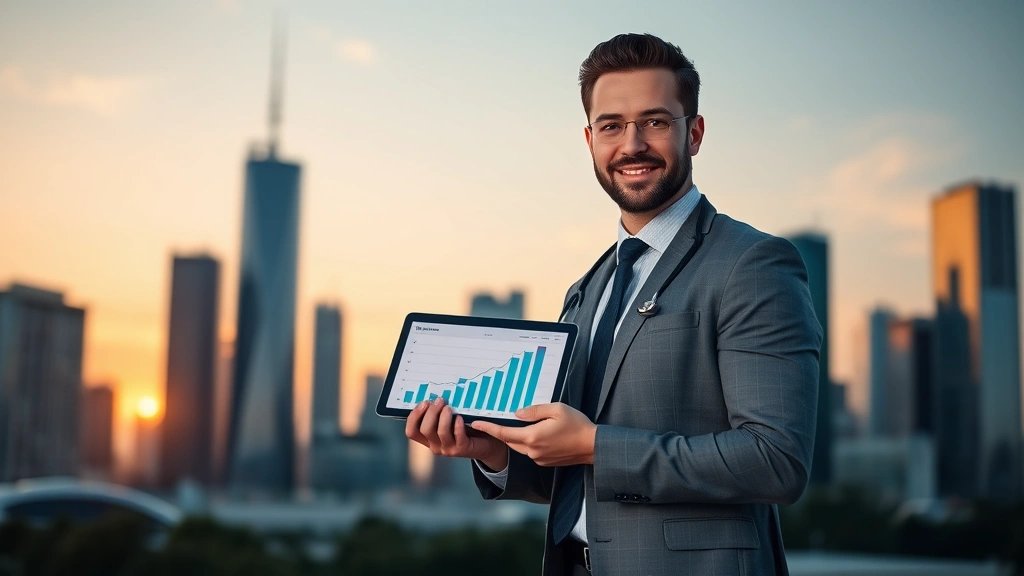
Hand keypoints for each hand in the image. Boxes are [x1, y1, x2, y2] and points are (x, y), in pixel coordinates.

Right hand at [406, 397, 507, 471]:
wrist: (485, 443)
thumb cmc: (465, 428)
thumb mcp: (449, 421)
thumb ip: (439, 414)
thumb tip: (434, 396)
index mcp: (428, 439)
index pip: (412, 431)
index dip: (414, 417)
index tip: (423, 403)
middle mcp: (435, 446)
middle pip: (425, 430)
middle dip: (431, 413)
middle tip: (439, 400)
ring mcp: (448, 449)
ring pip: (440, 433)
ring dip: (443, 417)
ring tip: (449, 407)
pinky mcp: (462, 449)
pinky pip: (457, 436)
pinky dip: (457, 425)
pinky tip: (460, 417)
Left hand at [470, 403, 596, 466]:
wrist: (593, 446)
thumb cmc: (577, 425)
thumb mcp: (556, 409)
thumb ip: (534, 410)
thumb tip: (516, 413)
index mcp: (532, 436)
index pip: (504, 433)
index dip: (488, 428)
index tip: (476, 424)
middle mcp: (532, 450)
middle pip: (509, 441)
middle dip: (499, 432)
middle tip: (488, 422)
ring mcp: (538, 458)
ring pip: (519, 446)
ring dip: (514, 437)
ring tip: (513, 425)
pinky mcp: (545, 461)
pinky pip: (529, 451)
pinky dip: (526, 442)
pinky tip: (534, 433)